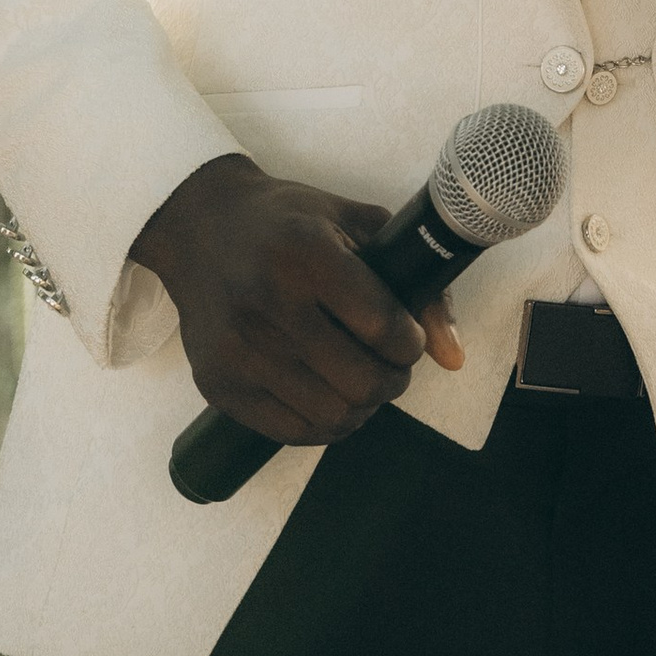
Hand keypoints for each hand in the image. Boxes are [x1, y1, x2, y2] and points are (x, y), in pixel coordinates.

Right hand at [130, 154, 463, 438]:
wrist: (201, 228)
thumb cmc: (292, 223)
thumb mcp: (360, 227)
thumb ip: (418, 284)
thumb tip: (454, 357)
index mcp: (306, 251)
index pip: (384, 326)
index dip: (411, 343)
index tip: (406, 337)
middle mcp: (267, 300)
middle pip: (362, 381)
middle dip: (393, 380)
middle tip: (389, 365)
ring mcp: (237, 348)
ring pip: (332, 415)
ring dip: (362, 406)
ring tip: (360, 380)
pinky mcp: (217, 383)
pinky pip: (291, 432)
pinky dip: (325, 426)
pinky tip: (329, 398)